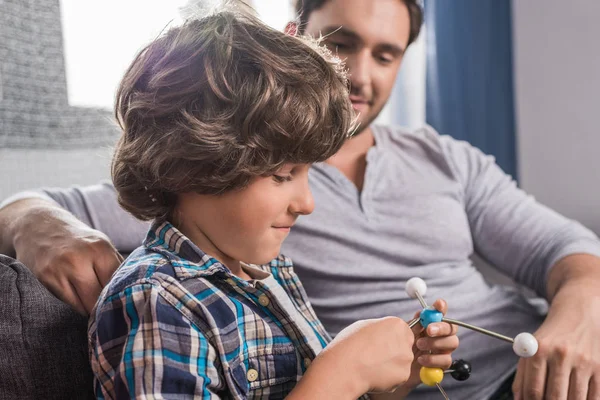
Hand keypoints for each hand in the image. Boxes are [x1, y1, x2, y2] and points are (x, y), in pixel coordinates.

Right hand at [12, 202, 121, 314]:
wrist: (40, 226)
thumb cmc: (78, 240)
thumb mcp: (101, 245)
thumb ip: (116, 266)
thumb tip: (133, 290)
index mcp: (100, 249)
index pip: (117, 284)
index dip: (121, 296)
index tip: (124, 303)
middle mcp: (79, 259)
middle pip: (100, 298)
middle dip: (107, 307)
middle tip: (112, 310)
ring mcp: (60, 269)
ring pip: (84, 305)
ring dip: (92, 310)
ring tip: (96, 305)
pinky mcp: (46, 278)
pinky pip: (68, 303)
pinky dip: (78, 306)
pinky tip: (81, 300)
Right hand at [311, 317, 414, 396]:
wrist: (345, 366)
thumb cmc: (349, 344)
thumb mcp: (364, 326)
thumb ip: (379, 328)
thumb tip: (381, 332)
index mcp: (397, 324)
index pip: (402, 332)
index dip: (391, 339)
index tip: (381, 344)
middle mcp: (406, 340)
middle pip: (404, 347)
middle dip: (394, 353)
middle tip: (376, 356)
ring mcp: (406, 358)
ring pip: (401, 363)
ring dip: (391, 366)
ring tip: (372, 365)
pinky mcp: (404, 375)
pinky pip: (398, 377)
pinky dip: (389, 378)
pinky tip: (374, 374)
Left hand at [404, 299, 458, 389]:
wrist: (396, 369)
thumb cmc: (401, 348)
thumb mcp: (405, 334)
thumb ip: (414, 324)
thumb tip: (421, 313)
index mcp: (431, 325)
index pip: (441, 313)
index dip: (442, 308)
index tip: (439, 304)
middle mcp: (440, 336)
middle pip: (452, 328)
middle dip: (441, 327)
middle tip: (428, 330)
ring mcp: (443, 350)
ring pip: (452, 343)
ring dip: (435, 343)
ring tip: (419, 345)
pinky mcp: (442, 365)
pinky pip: (446, 360)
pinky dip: (433, 360)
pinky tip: (421, 360)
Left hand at [512, 279, 599, 399]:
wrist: (579, 313)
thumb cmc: (551, 336)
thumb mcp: (530, 348)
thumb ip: (522, 375)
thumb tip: (519, 399)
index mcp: (539, 350)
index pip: (533, 390)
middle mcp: (561, 355)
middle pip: (554, 398)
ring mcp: (583, 361)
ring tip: (561, 399)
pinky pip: (594, 396)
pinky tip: (576, 398)